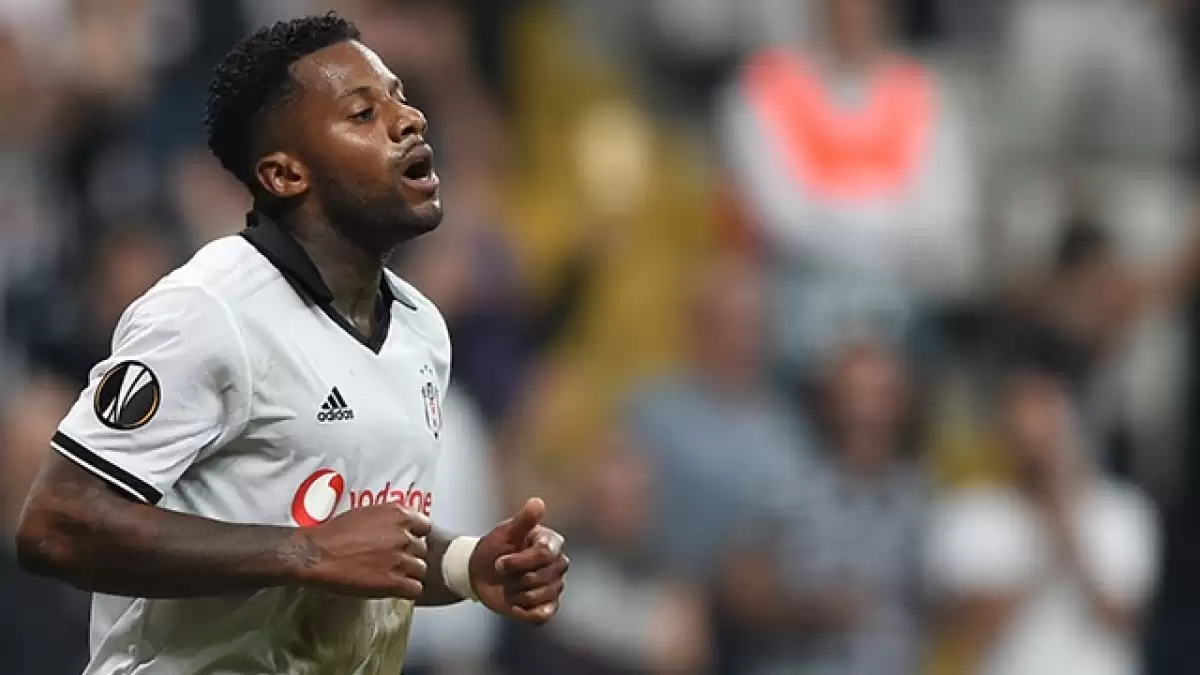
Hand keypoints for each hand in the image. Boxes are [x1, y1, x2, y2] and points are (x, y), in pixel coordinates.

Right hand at [299, 504, 431, 598]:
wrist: (315, 554)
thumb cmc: (334, 534)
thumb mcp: (366, 513)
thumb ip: (389, 519)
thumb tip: (401, 527)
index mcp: (398, 514)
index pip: (425, 526)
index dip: (415, 536)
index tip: (406, 543)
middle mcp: (404, 535)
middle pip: (422, 550)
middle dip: (410, 556)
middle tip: (393, 561)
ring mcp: (400, 559)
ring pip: (421, 570)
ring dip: (409, 574)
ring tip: (391, 576)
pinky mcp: (393, 582)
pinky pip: (416, 589)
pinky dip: (407, 591)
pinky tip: (394, 589)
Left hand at [469, 498, 568, 624]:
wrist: (480, 573)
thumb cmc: (494, 549)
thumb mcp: (504, 532)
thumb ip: (523, 520)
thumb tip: (537, 502)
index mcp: (551, 544)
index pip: (544, 555)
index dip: (518, 561)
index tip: (500, 561)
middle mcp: (558, 565)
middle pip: (540, 578)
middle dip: (513, 578)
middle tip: (502, 572)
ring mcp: (555, 587)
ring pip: (537, 597)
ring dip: (514, 594)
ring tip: (507, 585)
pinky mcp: (547, 607)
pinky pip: (540, 615)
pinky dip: (522, 610)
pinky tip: (514, 601)